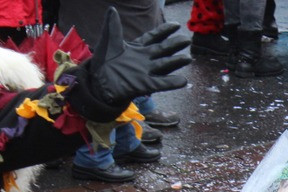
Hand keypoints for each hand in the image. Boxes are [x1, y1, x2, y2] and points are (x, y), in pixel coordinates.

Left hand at [70, 8, 190, 119]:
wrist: (99, 82)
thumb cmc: (104, 62)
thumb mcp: (109, 41)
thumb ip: (113, 26)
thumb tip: (112, 9)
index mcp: (138, 47)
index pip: (153, 37)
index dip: (164, 31)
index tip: (176, 25)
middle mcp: (145, 59)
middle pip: (162, 50)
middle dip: (174, 44)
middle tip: (187, 40)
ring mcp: (146, 72)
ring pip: (164, 65)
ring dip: (176, 62)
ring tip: (188, 58)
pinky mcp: (145, 84)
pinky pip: (160, 83)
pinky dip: (171, 82)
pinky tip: (183, 80)